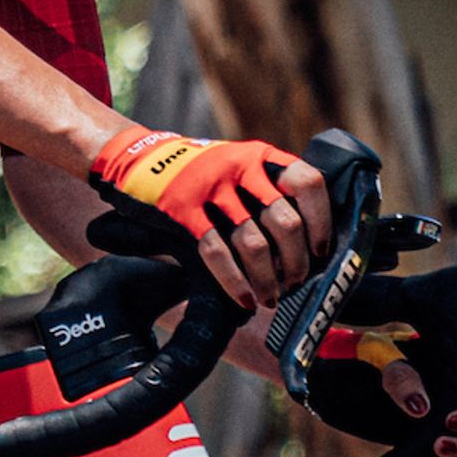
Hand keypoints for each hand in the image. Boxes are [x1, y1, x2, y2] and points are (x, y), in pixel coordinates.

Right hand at [89, 128, 328, 309]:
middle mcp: (239, 167)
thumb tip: (306, 245)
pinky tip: (243, 300)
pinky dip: (234, 282)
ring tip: (270, 298)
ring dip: (267, 279)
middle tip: (294, 283)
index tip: (321, 250)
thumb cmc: (197, 175)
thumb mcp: (235, 166)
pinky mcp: (181, 209)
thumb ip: (266, 190)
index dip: (321, 221)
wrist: (135, 158)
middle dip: (296, 262)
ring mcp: (208, 187)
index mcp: (259, 156)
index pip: (308, 183)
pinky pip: (216, 251)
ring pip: (253, 243)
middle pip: (285, 222)